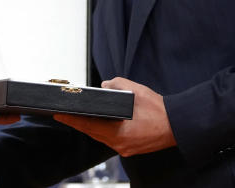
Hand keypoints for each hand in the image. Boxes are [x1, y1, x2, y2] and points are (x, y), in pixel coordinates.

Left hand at [53, 77, 175, 156]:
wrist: (177, 124)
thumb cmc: (158, 109)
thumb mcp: (135, 90)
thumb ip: (115, 85)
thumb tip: (103, 87)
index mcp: (118, 132)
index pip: (87, 125)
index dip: (71, 118)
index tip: (58, 113)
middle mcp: (119, 144)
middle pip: (92, 133)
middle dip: (78, 122)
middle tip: (64, 113)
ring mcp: (125, 149)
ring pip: (101, 137)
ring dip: (91, 127)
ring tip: (79, 116)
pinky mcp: (131, 148)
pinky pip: (111, 140)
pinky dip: (104, 131)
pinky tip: (100, 122)